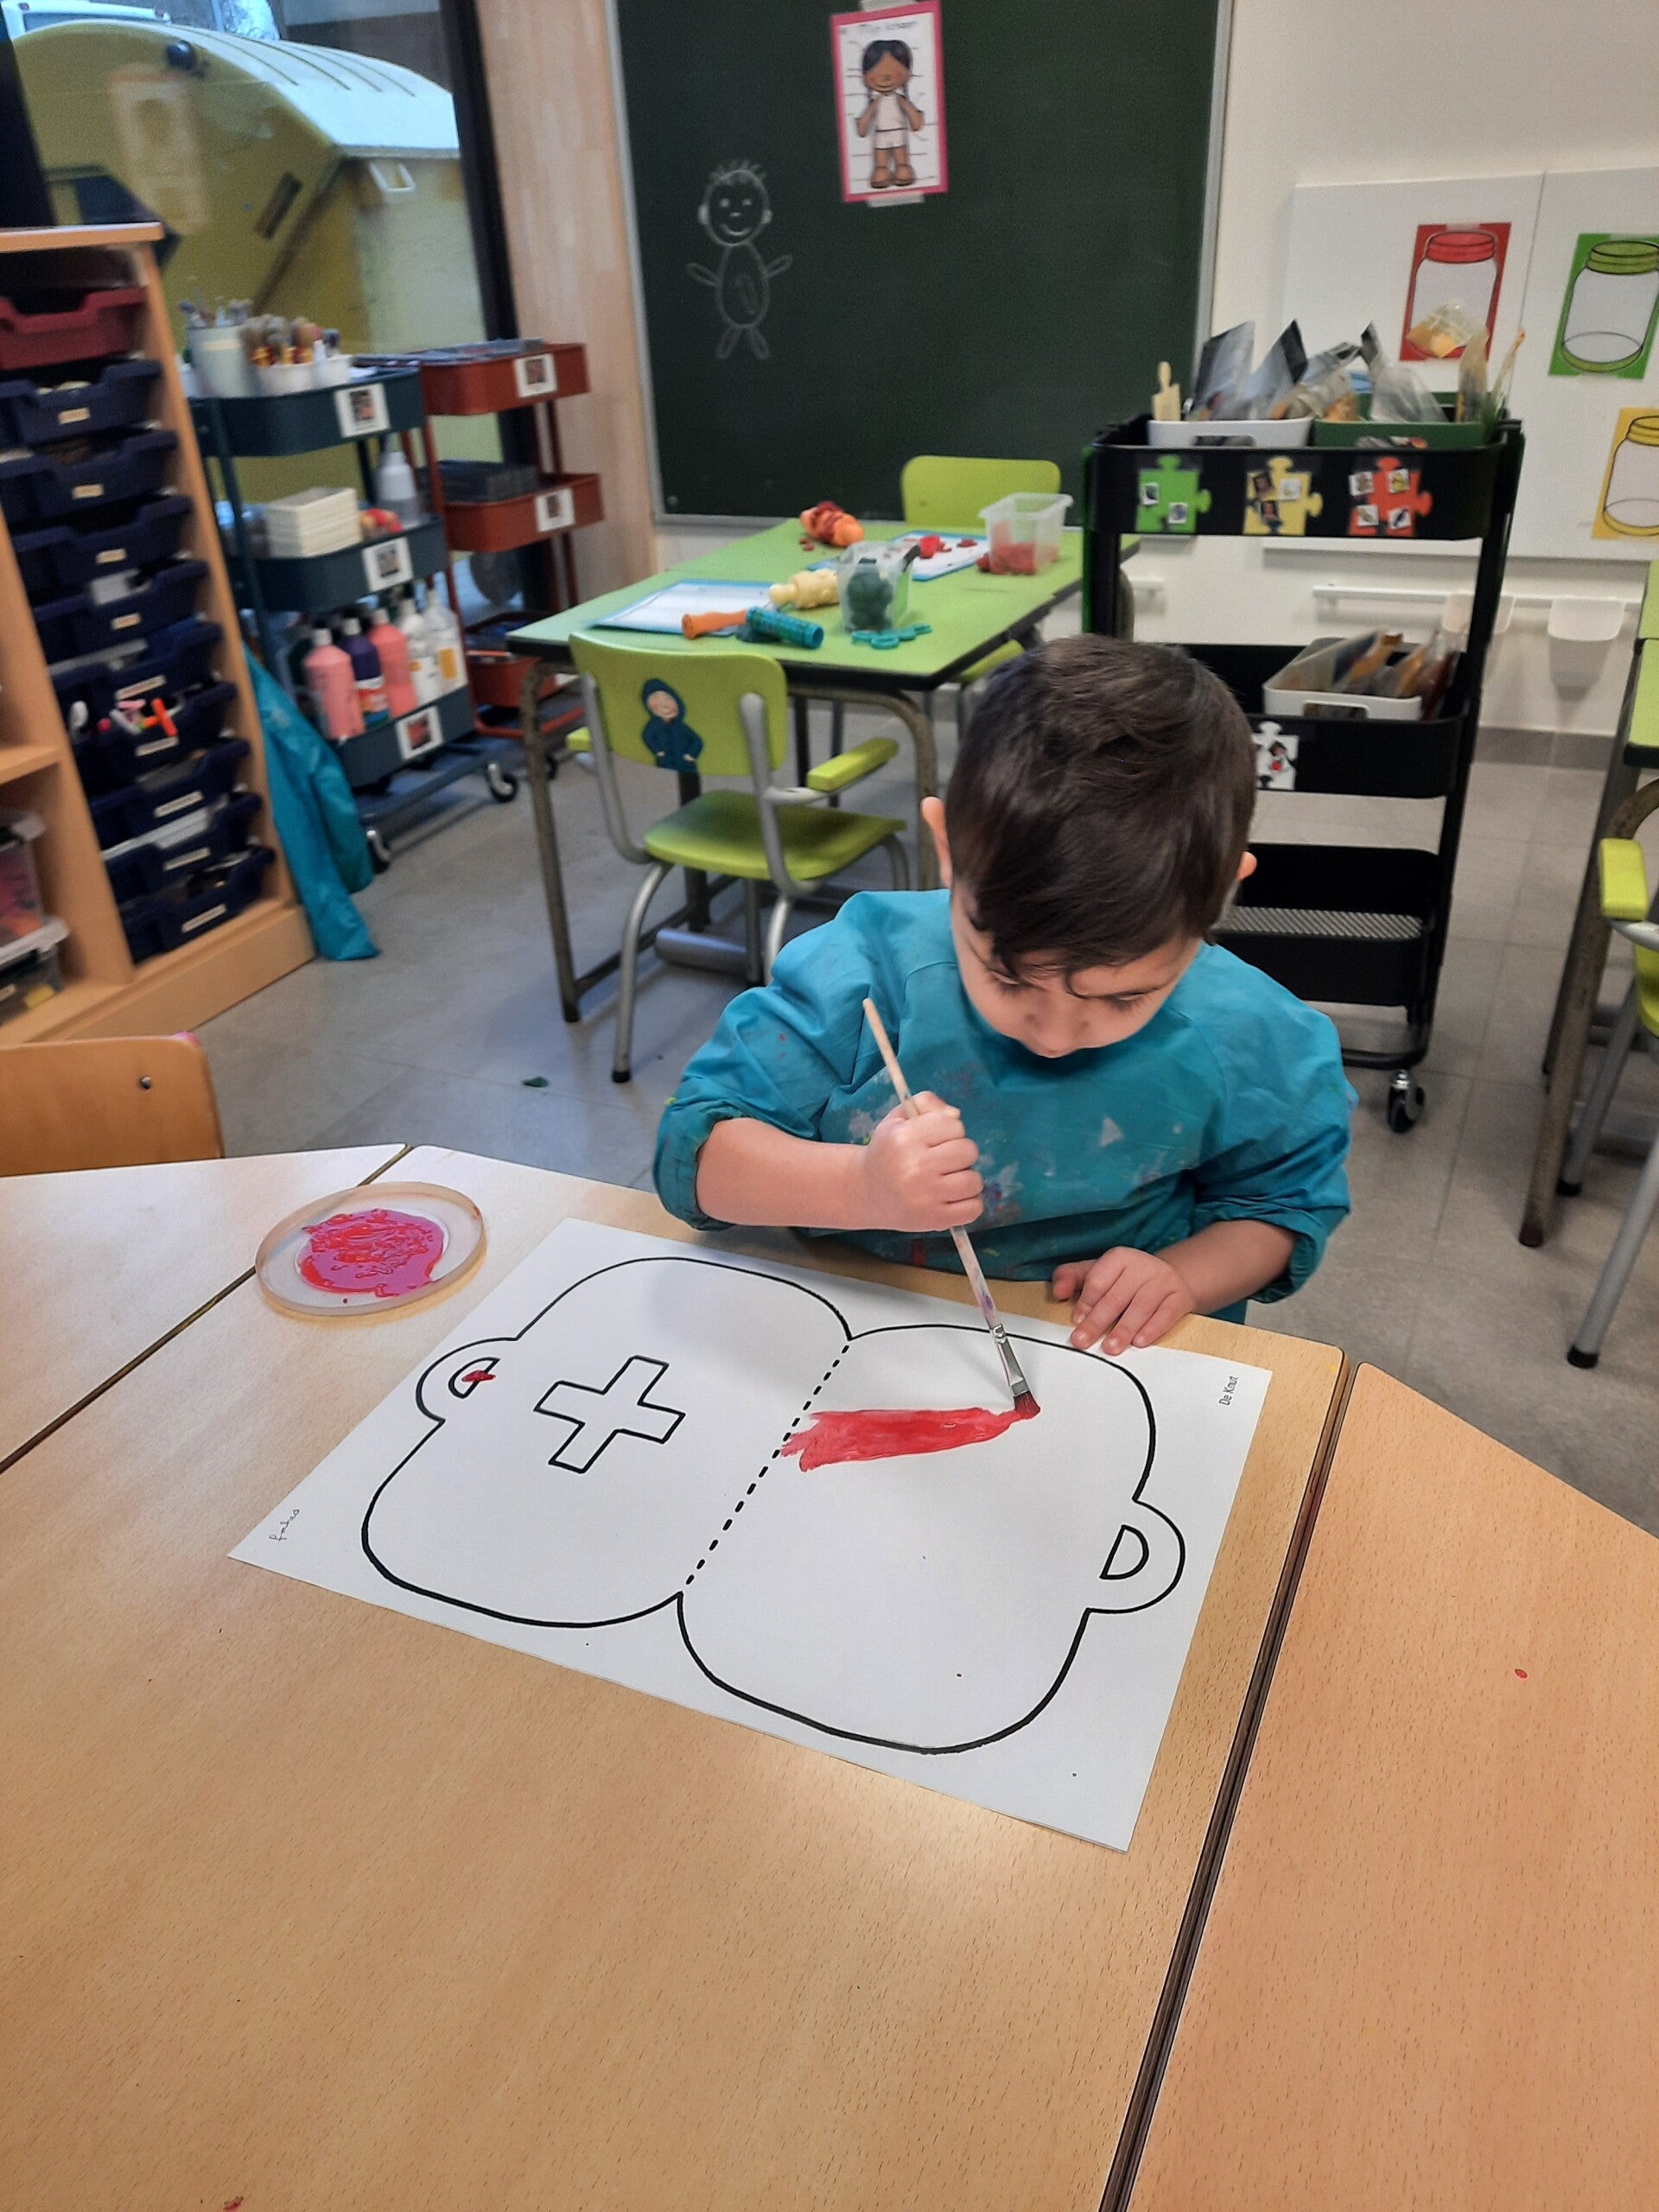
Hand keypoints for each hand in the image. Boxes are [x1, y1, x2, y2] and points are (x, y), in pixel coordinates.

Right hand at [858, 1092, 981, 1231]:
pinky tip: (954, 1198)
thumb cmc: (888, 1152)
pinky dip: (970, 1203)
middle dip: (960, 1153)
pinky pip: (973, 1209)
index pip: (954, 1124)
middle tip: (943, 1161)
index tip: (935, 1140)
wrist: (866, 1192)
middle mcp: (916, 1167)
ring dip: (967, 1178)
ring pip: (974, 1180)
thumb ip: (926, 1103)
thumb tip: (955, 1115)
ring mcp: (926, 1196)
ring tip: (949, 1180)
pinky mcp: (934, 1219)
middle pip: (968, 1151)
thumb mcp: (897, 1119)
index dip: (949, 1130)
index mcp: (905, 1138)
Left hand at [1051, 1248, 1194, 1353]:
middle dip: (1097, 1322)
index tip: (1076, 1320)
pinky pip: (1166, 1314)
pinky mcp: (1179, 1297)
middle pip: (1116, 1297)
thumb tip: (1058, 1291)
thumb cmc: (1127, 1279)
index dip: (1085, 1302)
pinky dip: (1153, 1329)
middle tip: (1083, 1340)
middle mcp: (1142, 1266)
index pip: (1099, 1280)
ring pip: (1141, 1307)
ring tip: (1110, 1347)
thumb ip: (1071, 1278)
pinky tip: (1140, 1341)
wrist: (1168, 1277)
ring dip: (1124, 1329)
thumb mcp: (1098, 1272)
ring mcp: (1163, 1281)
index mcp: (1119, 1258)